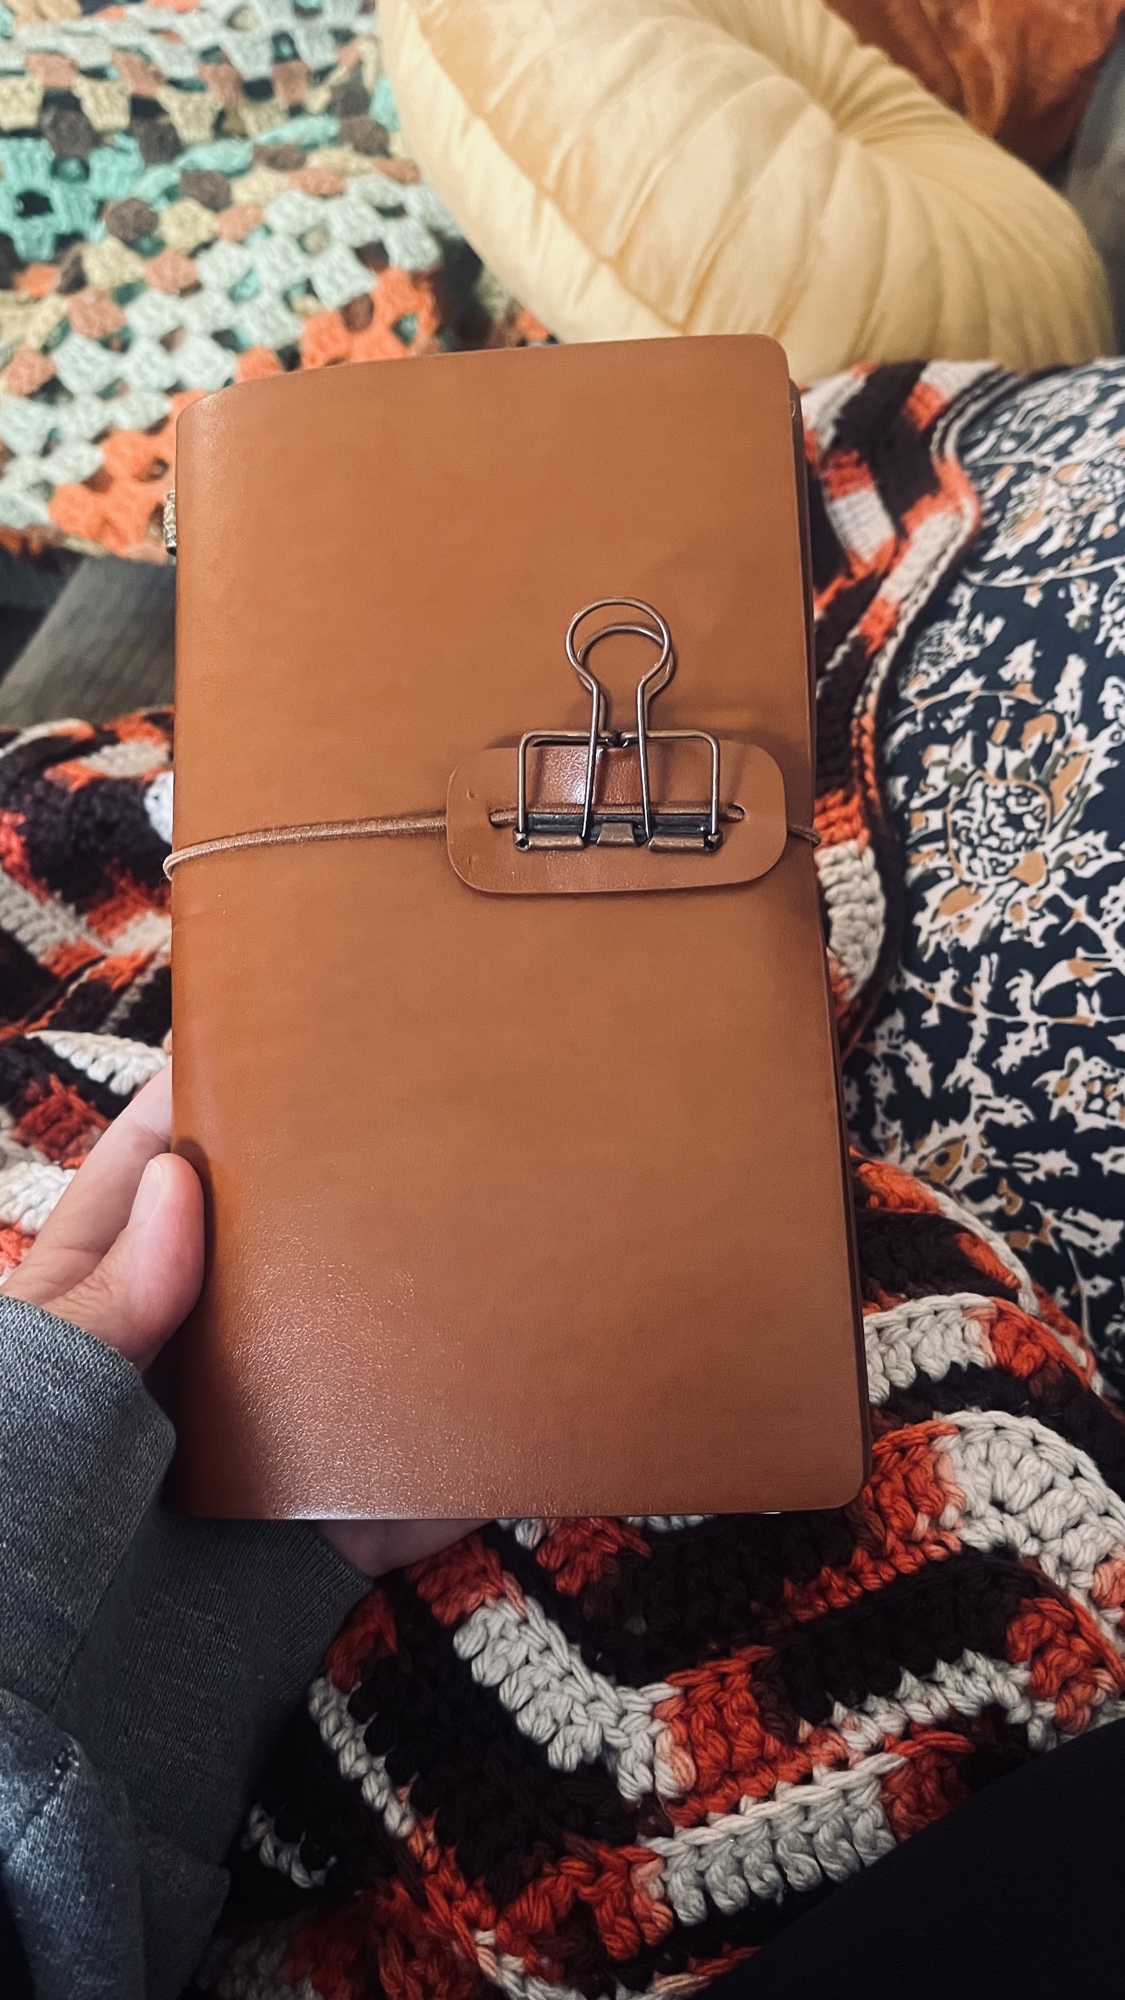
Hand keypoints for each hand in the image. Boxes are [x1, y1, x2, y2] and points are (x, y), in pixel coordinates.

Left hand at [4, 1065, 485, 1576]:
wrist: (48, 1743)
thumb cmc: (15, 1540)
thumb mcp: (27, 1406)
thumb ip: (100, 1304)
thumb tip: (184, 1186)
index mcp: (85, 1320)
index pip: (140, 1182)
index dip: (197, 1108)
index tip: (275, 1034)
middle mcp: (175, 1369)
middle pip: (262, 1254)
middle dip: (324, 1192)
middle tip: (406, 1108)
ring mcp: (253, 1449)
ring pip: (344, 1352)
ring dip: (406, 1308)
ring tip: (488, 1223)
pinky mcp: (316, 1535)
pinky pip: (404, 1481)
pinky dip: (463, 1451)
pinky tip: (526, 1393)